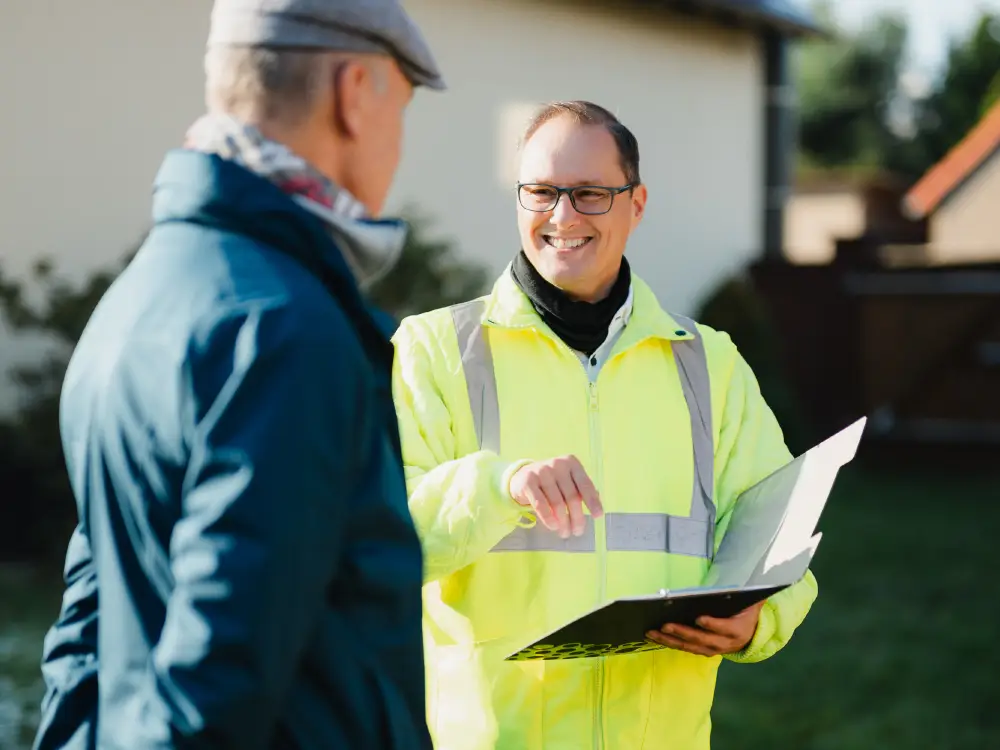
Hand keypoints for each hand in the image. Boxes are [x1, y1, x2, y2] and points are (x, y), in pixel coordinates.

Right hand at [509, 455, 603, 538]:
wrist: (522, 476)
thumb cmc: (552, 481)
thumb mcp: (568, 480)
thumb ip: (581, 490)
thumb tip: (596, 508)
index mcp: (571, 463)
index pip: (585, 484)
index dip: (592, 502)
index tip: (598, 516)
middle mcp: (558, 464)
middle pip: (572, 497)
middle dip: (577, 518)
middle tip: (578, 532)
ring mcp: (542, 471)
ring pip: (557, 503)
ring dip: (563, 522)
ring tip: (565, 533)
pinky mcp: (528, 481)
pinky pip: (541, 504)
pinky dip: (548, 518)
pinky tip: (553, 527)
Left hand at [645, 602, 764, 656]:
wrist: (749, 635)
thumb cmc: (744, 612)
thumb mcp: (748, 603)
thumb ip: (739, 595)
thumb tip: (729, 584)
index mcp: (737, 630)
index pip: (724, 628)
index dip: (712, 624)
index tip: (699, 619)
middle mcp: (725, 643)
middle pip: (702, 639)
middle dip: (682, 633)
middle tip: (665, 626)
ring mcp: (713, 650)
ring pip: (690, 647)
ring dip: (670, 640)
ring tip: (652, 633)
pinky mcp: (703, 651)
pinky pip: (685, 648)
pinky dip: (670, 643)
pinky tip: (656, 637)